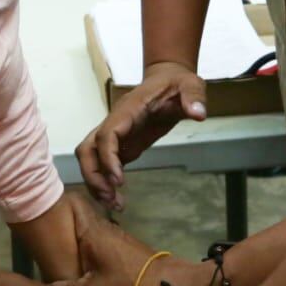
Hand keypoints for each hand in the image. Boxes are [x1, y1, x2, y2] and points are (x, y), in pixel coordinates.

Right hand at [53, 204, 217, 285]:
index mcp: (92, 231)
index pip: (69, 205)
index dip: (52, 209)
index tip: (35, 219)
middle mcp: (104, 231)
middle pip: (73, 227)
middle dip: (57, 240)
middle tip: (38, 256)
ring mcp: (116, 244)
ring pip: (85, 245)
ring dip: (72, 257)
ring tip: (53, 273)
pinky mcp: (125, 258)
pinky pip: (97, 257)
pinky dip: (86, 266)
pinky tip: (77, 284)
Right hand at [77, 61, 206, 208]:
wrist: (169, 81)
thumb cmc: (177, 83)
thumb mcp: (190, 85)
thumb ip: (193, 97)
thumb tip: (198, 114)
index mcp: (128, 110)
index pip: (107, 134)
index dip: (107, 158)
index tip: (119, 180)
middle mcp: (115, 123)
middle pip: (87, 149)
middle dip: (93, 176)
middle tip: (111, 199)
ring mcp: (116, 135)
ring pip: (90, 159)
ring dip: (96, 183)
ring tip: (114, 205)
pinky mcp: (122, 145)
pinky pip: (103, 165)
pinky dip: (105, 184)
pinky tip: (117, 200)